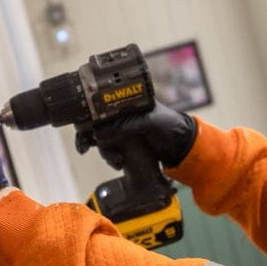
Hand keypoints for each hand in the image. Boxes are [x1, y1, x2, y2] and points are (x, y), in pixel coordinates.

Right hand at [75, 102, 196, 169]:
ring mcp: (123, 131)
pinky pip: (111, 151)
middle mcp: (121, 115)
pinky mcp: (126, 146)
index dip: (86, 116)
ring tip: (117, 160)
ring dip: (105, 151)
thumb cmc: (170, 125)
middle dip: (87, 137)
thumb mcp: (149, 122)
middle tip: (84, 147)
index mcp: (126, 102)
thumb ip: (126, 126)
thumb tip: (101, 134)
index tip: (82, 129)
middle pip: (95, 123)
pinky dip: (111, 158)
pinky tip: (118, 163)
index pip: (99, 105)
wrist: (183, 145)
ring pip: (101, 140)